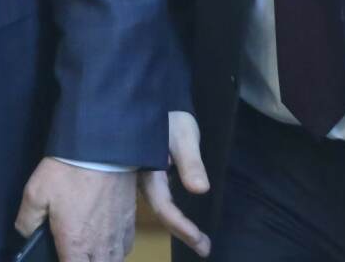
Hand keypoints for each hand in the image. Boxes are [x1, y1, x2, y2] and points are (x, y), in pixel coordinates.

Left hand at [13, 158, 136, 261]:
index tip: (62, 257)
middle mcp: (100, 244)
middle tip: (74, 253)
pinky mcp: (130, 219)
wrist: (101, 148)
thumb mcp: (35, 193)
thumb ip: (27, 220)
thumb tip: (24, 233)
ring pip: (114, 261)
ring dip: (102, 260)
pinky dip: (116, 250)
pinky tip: (107, 241)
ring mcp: (117, 233)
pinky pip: (126, 247)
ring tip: (90, 253)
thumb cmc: (67, 171)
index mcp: (75, 243)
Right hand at [139, 111, 211, 256]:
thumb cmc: (168, 114)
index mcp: (147, 171)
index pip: (164, 206)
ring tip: (197, 239)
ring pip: (158, 204)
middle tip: (204, 248)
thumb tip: (200, 189)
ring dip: (177, 223)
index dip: (181, 225)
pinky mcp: (145, 170)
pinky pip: (157, 195)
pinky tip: (180, 215)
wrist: (153, 96)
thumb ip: (190, 162)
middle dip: (181, 231)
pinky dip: (171, 209)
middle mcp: (140, 177)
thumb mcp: (184, 135)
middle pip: (160, 210)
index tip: (200, 241)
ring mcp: (141, 174)